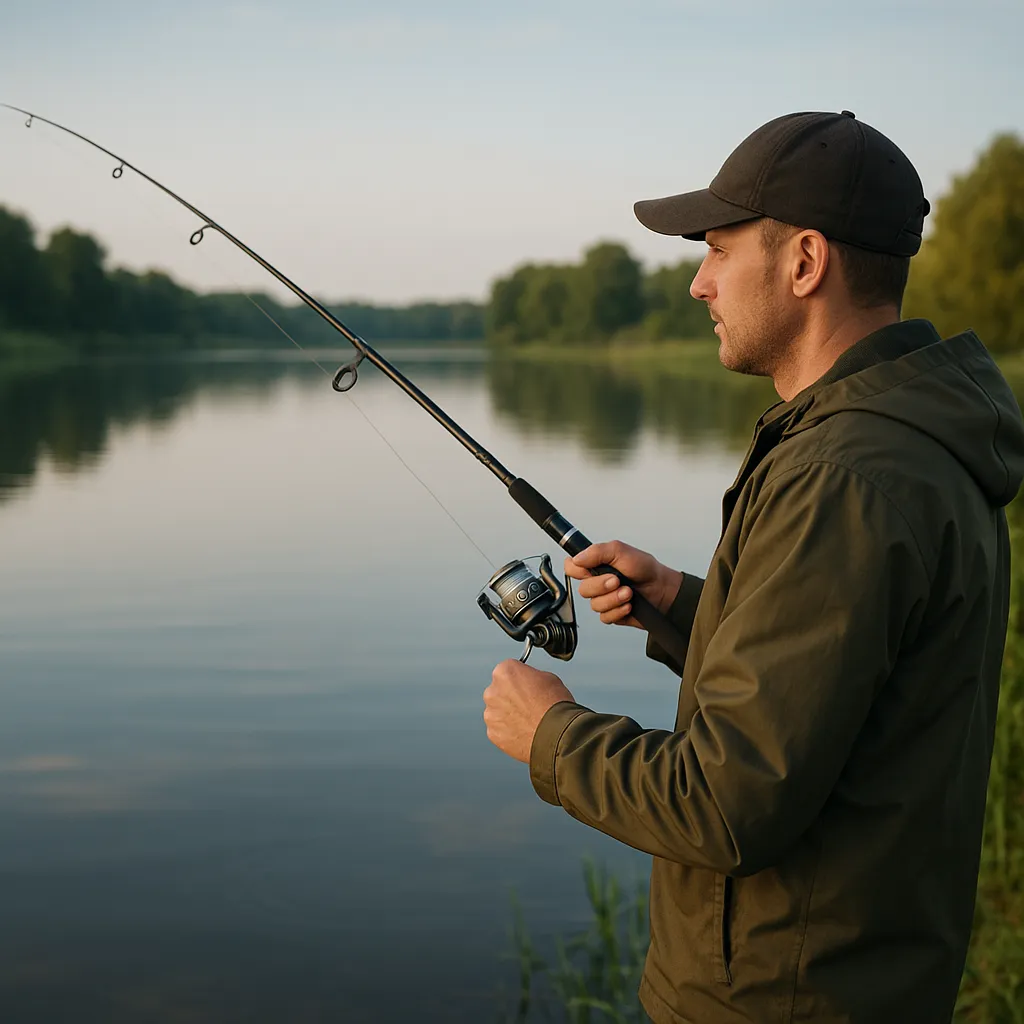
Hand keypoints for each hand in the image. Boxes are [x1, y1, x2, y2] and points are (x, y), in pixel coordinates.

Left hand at [483, 660, 574, 762]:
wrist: (556, 735)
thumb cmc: (555, 704)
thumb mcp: (548, 678)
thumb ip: (530, 677)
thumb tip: (528, 681)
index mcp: (504, 672)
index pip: (508, 671)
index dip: (521, 679)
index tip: (528, 686)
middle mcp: (492, 691)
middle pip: (499, 691)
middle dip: (510, 697)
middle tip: (528, 706)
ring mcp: (490, 714)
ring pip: (497, 711)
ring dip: (508, 714)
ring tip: (528, 722)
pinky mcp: (492, 733)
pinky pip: (499, 729)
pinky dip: (508, 731)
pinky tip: (524, 733)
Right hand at [564, 540, 681, 628]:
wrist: (663, 590)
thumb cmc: (645, 569)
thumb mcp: (621, 551)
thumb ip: (597, 552)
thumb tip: (577, 558)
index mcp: (596, 564)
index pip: (571, 567)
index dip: (577, 570)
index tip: (591, 569)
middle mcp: (597, 582)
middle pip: (582, 589)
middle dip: (601, 586)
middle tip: (618, 581)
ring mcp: (603, 599)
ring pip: (594, 605)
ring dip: (613, 599)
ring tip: (628, 593)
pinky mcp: (611, 613)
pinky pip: (605, 617)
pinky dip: (619, 611)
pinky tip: (629, 605)